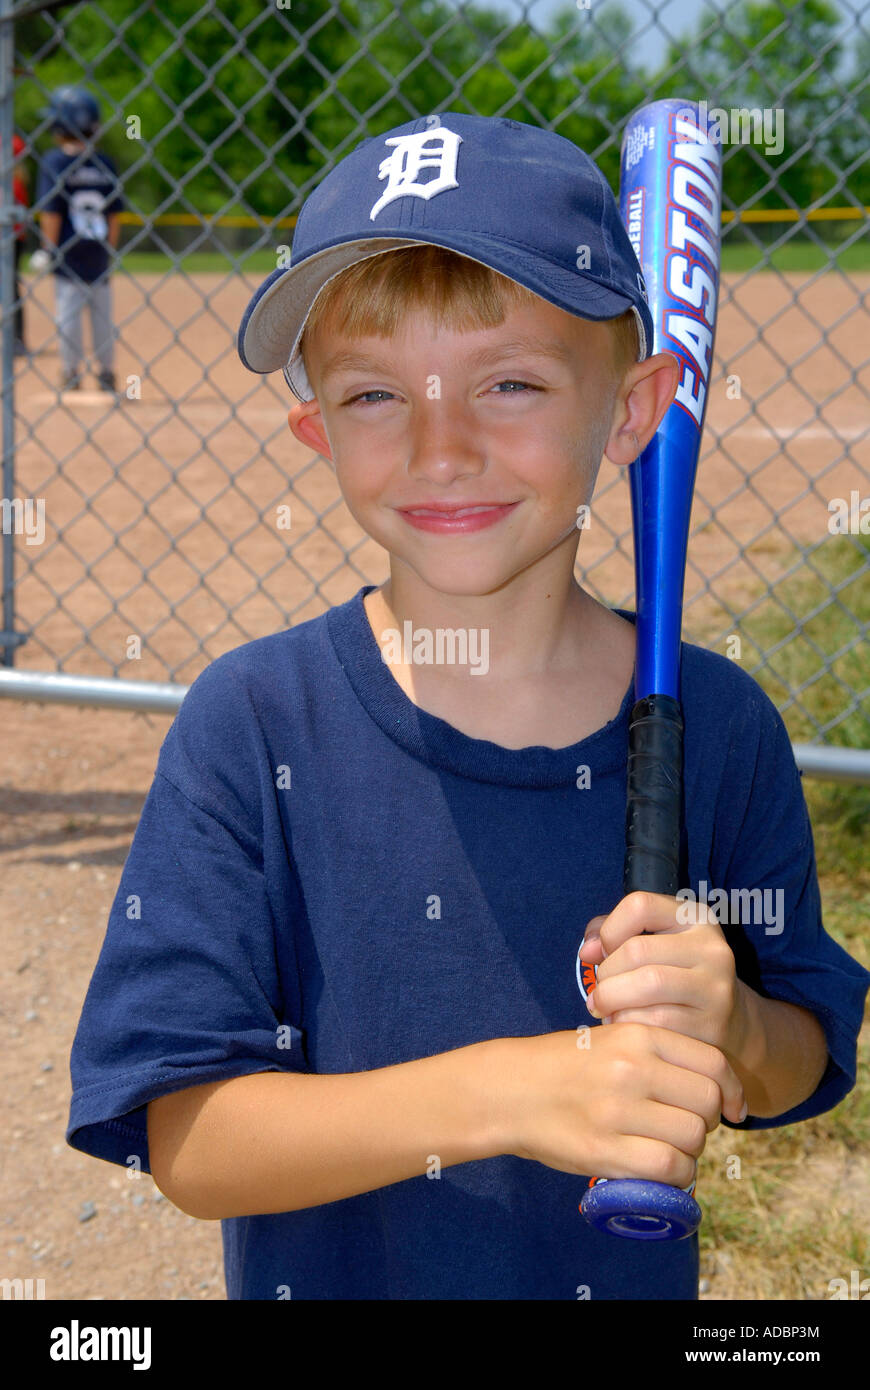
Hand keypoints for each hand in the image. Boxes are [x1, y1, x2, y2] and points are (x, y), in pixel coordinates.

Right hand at [492, 1024, 746, 1187]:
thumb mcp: (609, 1041)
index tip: (734, 1110)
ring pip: (691, 1138)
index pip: (712, 1062)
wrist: (508, 1090)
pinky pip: (668, 1169)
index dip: (732, 1090)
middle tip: (685, 1129)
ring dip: (689, 1151)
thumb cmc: (560, 1066)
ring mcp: (618, 1110)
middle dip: (707, 1122)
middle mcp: (633, 1068)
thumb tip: (706, 1087)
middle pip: (707, 1102)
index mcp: (637, 1035)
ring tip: (666, 1150)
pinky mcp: (603, 1149)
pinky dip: (675, 1176)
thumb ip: (653, 1056)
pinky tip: (661, 1172)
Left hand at [578, 891, 749, 1058]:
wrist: (727, 1021)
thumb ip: (613, 933)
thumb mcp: (654, 942)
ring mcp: (715, 986)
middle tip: (598, 992)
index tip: (602, 953)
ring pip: (647, 985)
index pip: (639, 906)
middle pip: (637, 950)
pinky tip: (624, 1025)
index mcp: (695, 917)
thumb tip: (587, 951)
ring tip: (605, 1010)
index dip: (609, 930)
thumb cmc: (674, 976)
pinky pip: (657, 1022)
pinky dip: (629, 1024)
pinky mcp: (712, 1024)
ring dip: (613, 1001)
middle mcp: (711, 948)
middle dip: (606, 974)